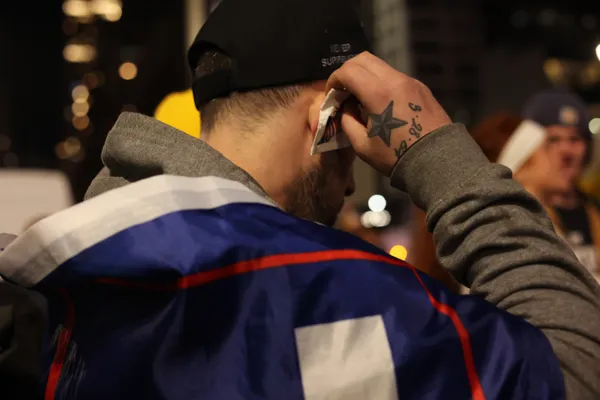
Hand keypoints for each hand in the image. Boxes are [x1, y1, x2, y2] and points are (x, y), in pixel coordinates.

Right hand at [327, 52, 451, 175]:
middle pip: (363, 59)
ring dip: (365, 75)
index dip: (334, 80)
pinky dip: (380, 81)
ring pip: (380, 65)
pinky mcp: (421, 88)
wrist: (436, 160)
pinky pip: (394, 76)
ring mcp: (410, 81)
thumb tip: (346, 107)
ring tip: (360, 97)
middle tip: (342, 90)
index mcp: (378, 93)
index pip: (348, 71)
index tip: (331, 94)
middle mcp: (395, 80)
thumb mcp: (362, 145)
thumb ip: (348, 121)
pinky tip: (380, 102)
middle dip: (347, 71)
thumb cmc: (396, 156)